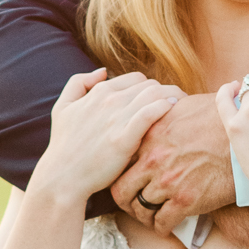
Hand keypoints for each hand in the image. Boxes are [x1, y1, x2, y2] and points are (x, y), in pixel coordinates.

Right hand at [34, 70, 179, 203]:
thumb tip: (103, 71)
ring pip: (155, 94)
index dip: (151, 88)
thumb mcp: (63, 108)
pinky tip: (174, 113)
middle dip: (167, 92)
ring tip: (185, 109)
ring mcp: (116, 118)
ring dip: (173, 97)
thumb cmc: (64, 145)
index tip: (162, 101)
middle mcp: (109, 100)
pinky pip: (151, 113)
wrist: (62, 177)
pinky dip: (165, 107)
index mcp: (99, 92)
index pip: (136, 78)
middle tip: (181, 105)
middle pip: (150, 85)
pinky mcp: (124, 138)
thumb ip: (79, 83)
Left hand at [111, 91, 233, 232]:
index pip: (120, 162)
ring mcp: (168, 182)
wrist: (246, 136)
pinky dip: (162, 228)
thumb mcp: (181, 106)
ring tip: (151, 218)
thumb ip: (160, 116)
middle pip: (122, 191)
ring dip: (144, 217)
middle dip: (125, 202)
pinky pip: (163, 222)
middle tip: (133, 205)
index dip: (121, 174)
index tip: (129, 180)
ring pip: (141, 210)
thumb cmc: (218, 117)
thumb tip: (153, 115)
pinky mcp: (186, 201)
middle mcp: (153, 161)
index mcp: (148, 137)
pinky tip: (165, 227)